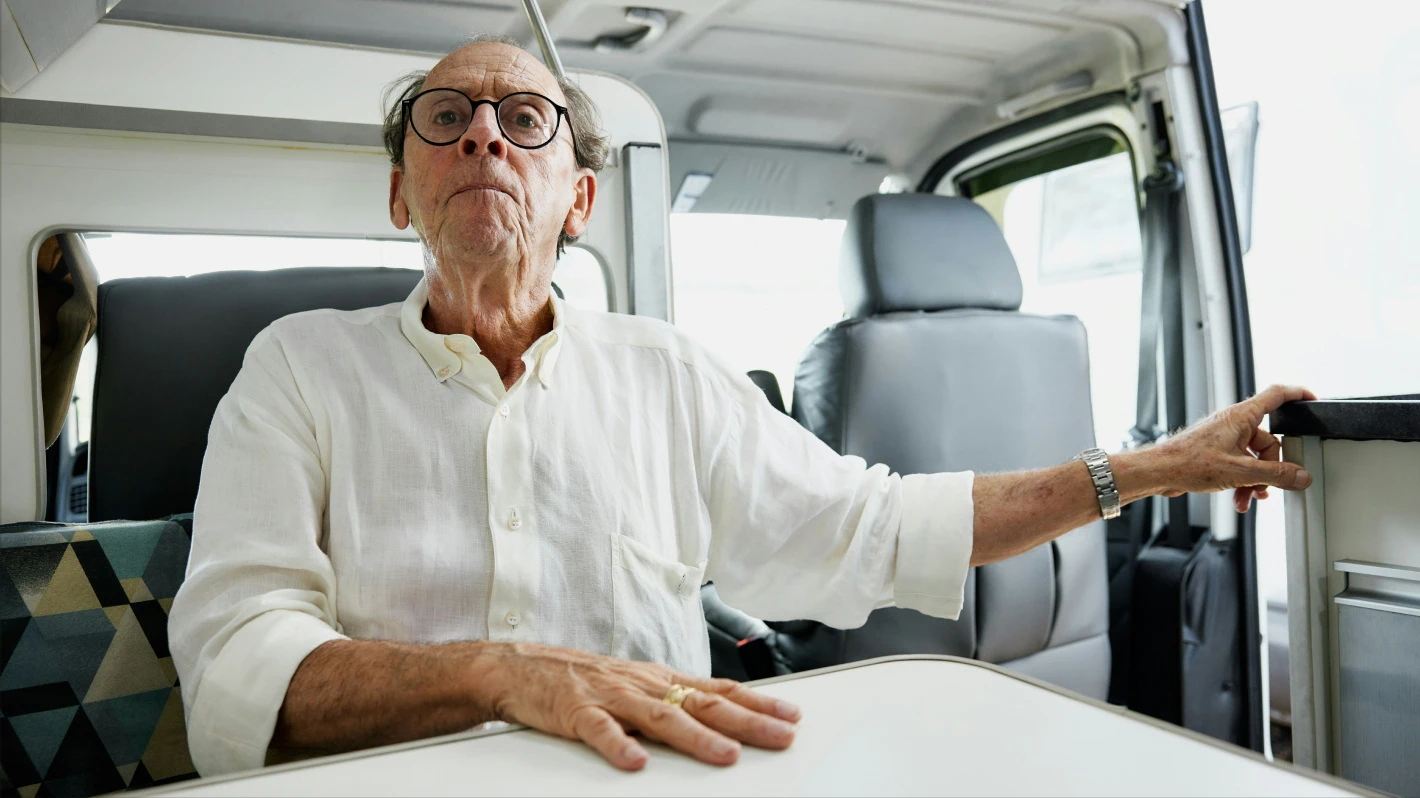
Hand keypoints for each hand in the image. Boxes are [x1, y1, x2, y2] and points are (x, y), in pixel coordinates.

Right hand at [475, 642, 799, 769]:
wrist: (523, 667)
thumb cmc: (583, 680)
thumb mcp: (635, 686)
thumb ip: (672, 702)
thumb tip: (720, 721)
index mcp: (659, 680)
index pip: (718, 690)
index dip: (756, 703)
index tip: (790, 716)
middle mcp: (642, 684)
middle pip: (702, 703)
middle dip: (747, 721)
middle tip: (781, 736)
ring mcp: (611, 696)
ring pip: (660, 716)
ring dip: (696, 736)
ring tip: (727, 755)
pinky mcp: (576, 711)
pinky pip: (599, 730)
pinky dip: (618, 745)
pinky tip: (636, 762)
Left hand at [1149, 383, 1316, 511]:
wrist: (1159, 473)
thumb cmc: (1188, 463)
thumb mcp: (1240, 472)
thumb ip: (1274, 474)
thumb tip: (1300, 476)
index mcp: (1240, 417)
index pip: (1276, 395)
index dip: (1297, 394)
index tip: (1313, 400)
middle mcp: (1233, 424)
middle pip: (1269, 440)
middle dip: (1270, 467)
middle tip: (1267, 485)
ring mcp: (1224, 439)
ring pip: (1254, 458)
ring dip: (1255, 480)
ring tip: (1249, 497)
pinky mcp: (1216, 453)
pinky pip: (1240, 465)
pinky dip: (1243, 481)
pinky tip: (1239, 499)